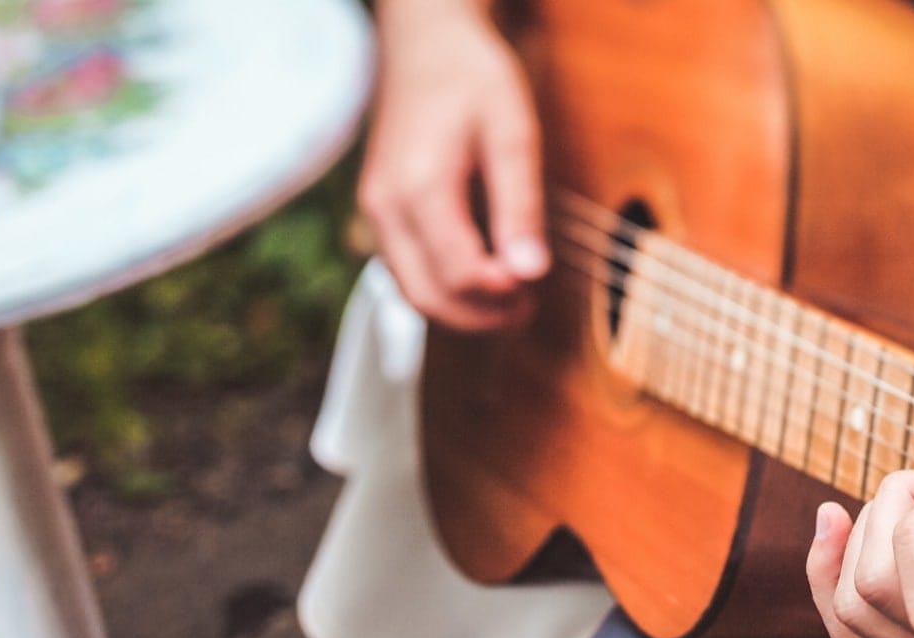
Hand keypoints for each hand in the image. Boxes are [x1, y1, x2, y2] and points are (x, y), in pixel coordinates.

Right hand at [357, 0, 547, 330]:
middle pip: (427, 296)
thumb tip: (531, 272)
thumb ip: (520, 205)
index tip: (538, 288)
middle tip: (529, 311)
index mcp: (419, 187)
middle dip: (481, 316)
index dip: (501, 295)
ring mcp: (375, 211)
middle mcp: (385, 206)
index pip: (458, 273)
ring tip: (513, 300)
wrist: (425, 43)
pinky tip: (483, 277)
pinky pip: (406, 270)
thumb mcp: (512, 133)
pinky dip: (443, 287)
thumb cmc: (472, 79)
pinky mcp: (379, 211)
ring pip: (412, 291)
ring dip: (462, 309)